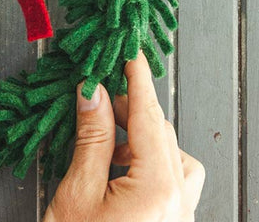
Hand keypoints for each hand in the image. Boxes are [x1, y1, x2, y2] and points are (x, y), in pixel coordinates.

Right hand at [44, 54, 204, 221]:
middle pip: (162, 135)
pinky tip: (124, 168)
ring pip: (174, 158)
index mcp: (157, 191)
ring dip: (144, 140)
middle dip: (131, 110)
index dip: (137, 80)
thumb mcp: (78, 192)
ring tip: (110, 141)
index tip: (130, 53)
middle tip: (99, 96)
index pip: (148, 117)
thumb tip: (94, 92)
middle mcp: (178, 206)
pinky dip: (153, 165)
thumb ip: (92, 139)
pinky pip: (175, 185)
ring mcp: (179, 219)